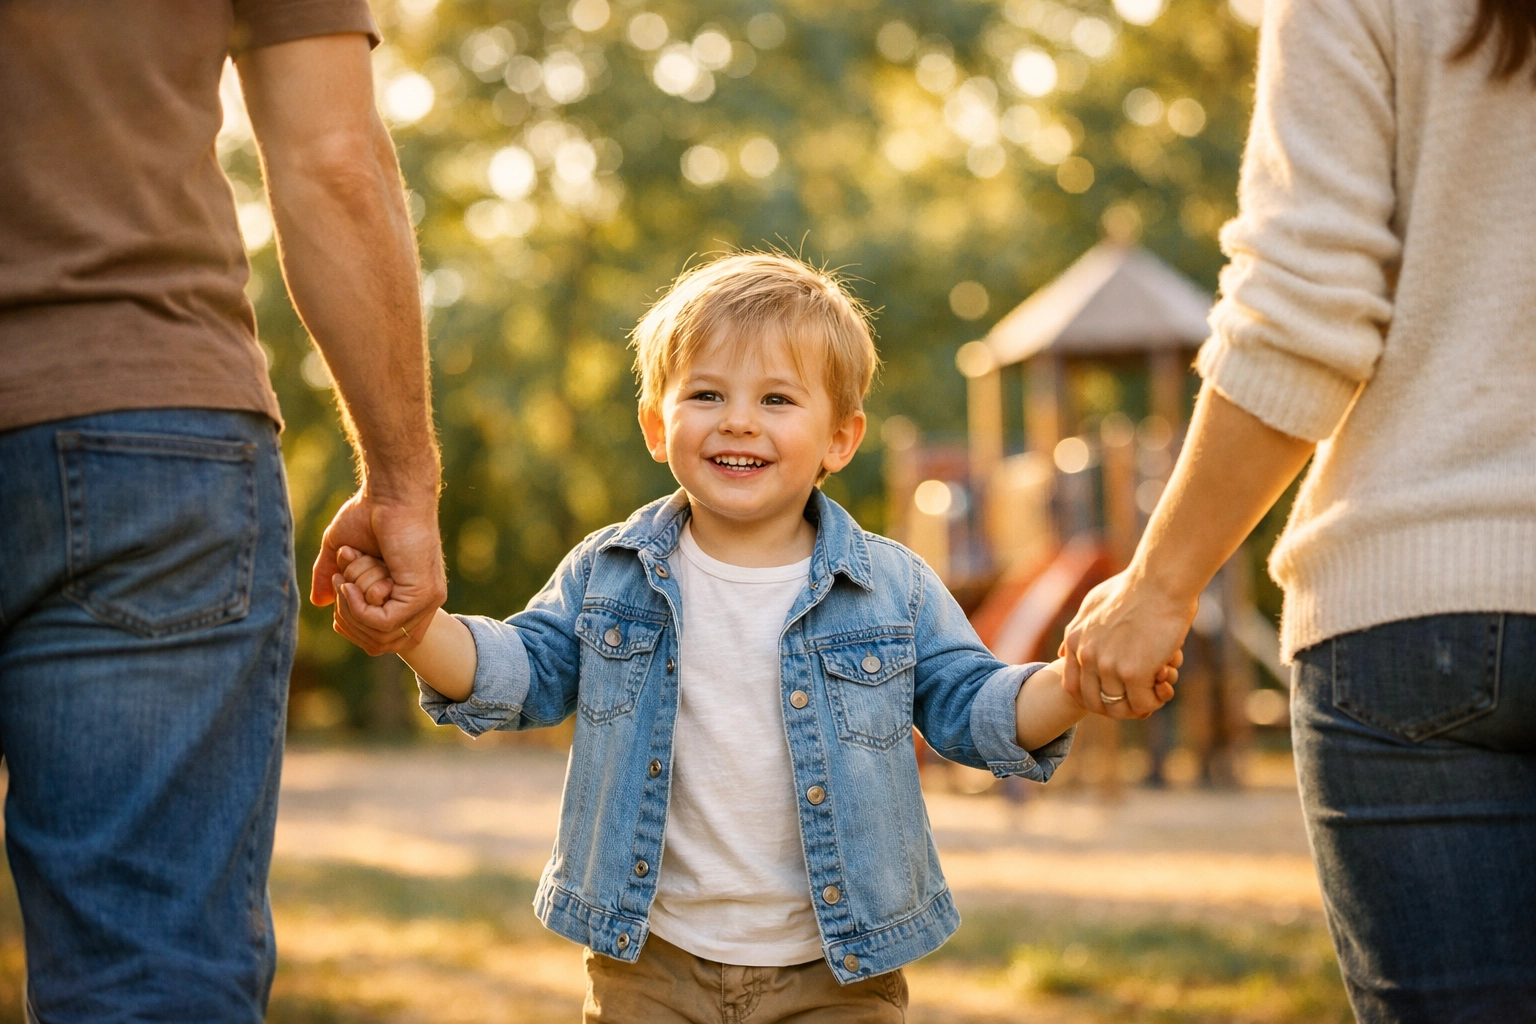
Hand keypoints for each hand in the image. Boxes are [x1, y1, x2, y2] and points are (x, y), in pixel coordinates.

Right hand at [310, 486, 445, 654]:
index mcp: (409, 597)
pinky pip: (383, 622)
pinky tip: (351, 582)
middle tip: (341, 581)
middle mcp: (422, 604)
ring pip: (379, 634)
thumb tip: (319, 603)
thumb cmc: (369, 514)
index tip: (339, 594)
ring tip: (347, 575)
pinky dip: (358, 605)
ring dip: (351, 606)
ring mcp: (426, 601)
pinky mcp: (423, 594)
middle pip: (378, 644)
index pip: (382, 639)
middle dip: (348, 617)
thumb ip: (330, 577)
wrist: (390, 492)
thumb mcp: (341, 551)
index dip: (353, 625)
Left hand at [1060, 567, 1198, 718]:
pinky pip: (1142, 703)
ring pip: (1119, 707)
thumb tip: (1062, 650)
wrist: (1160, 581)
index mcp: (1074, 640)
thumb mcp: (1092, 604)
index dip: (1092, 697)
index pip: (1072, 687)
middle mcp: (1086, 656)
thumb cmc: (1134, 587)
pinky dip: (1154, 701)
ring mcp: (1108, 666)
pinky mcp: (1134, 672)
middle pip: (1094, 702)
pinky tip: (1163, 689)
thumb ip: (1078, 630)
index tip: (1112, 695)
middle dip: (1116, 708)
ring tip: (1154, 692)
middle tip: (1137, 700)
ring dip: (1138, 705)